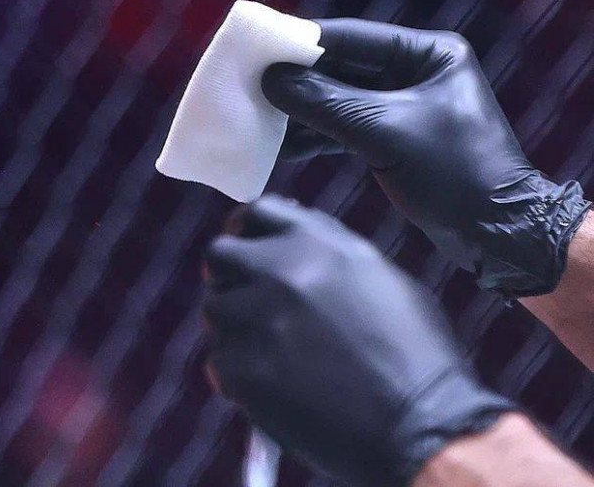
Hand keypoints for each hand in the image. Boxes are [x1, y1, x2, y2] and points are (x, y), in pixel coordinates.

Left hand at [204, 196, 515, 486]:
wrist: (422, 424)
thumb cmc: (416, 354)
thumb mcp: (379, 276)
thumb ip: (327, 253)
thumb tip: (290, 247)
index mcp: (315, 242)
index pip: (255, 214)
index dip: (246, 232)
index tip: (245, 247)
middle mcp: (278, 270)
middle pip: (220, 256)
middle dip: (229, 277)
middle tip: (245, 303)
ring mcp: (254, 319)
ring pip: (215, 311)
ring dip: (235, 329)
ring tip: (272, 354)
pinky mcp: (241, 368)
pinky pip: (219, 362)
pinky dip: (239, 376)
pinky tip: (273, 388)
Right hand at [262, 18, 589, 296]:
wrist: (499, 234)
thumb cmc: (455, 173)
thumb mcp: (383, 132)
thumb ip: (324, 103)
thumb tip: (269, 80)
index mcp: (428, 54)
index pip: (350, 38)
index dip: (299, 43)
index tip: (255, 48)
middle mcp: (416, 72)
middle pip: (338, 68)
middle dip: (294, 80)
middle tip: (246, 84)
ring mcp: (404, 106)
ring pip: (336, 100)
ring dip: (298, 112)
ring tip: (254, 117)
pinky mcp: (393, 138)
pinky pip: (342, 127)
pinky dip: (312, 136)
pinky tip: (277, 147)